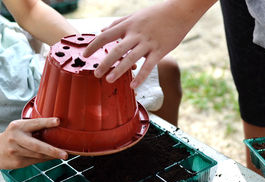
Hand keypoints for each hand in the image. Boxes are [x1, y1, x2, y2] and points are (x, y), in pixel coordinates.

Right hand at [0, 118, 67, 168]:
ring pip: (38, 156)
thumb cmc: (13, 136)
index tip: (58, 121)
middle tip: (65, 154)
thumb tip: (58, 128)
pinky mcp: (18, 162)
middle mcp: (16, 139)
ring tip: (63, 155)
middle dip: (53, 150)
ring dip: (52, 156)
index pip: (35, 123)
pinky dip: (46, 159)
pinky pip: (36, 161)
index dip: (47, 122)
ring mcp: (16, 152)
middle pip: (37, 146)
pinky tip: (52, 157)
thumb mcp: (20, 127)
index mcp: (18, 127)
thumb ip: (34, 127)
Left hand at [82, 1, 196, 88]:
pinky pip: (149, 66)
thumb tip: (102, 30)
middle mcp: (136, 34)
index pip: (106, 35)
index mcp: (128, 25)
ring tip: (109, 80)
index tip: (85, 55)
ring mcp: (148, 43)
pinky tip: (134, 86)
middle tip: (96, 73)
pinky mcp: (160, 51)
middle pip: (116, 50)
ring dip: (119, 70)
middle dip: (104, 63)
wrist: (179, 12)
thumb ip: (118, 23)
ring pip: (130, 59)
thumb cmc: (157, 13)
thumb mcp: (135, 15)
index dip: (94, 45)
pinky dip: (141, 77)